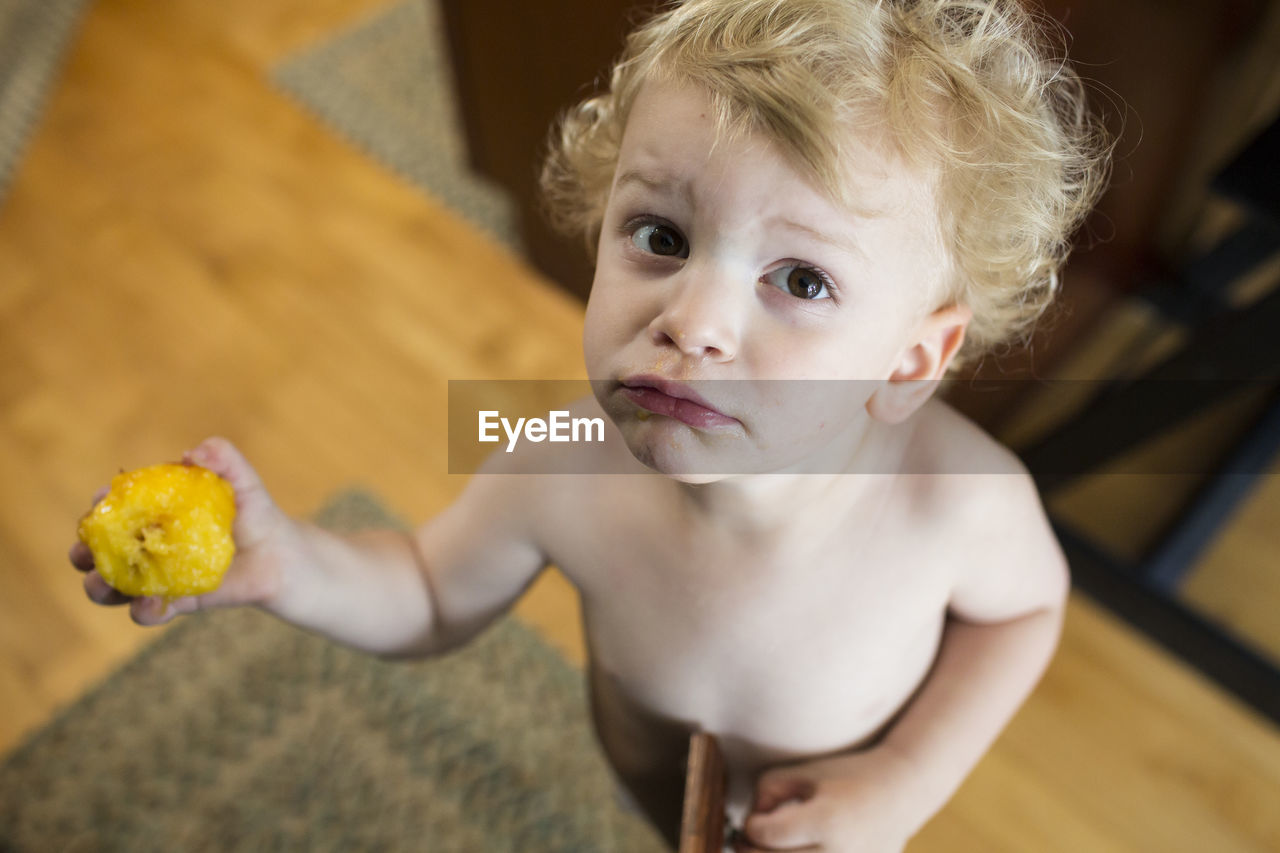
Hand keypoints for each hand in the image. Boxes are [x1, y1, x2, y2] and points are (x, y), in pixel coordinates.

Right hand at [70, 437, 300, 625]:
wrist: (280, 552)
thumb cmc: (253, 510)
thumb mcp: (241, 480)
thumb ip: (222, 459)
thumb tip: (193, 452)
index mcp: (153, 512)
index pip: (115, 508)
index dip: (100, 506)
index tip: (99, 502)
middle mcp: (146, 545)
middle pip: (100, 550)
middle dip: (83, 552)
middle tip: (84, 552)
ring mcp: (158, 576)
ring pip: (113, 587)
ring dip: (99, 587)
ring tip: (101, 582)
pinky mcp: (177, 601)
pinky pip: (151, 611)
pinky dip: (142, 611)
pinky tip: (146, 604)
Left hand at [733, 744, 925, 852]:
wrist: (900, 792)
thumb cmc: (847, 777)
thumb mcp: (803, 773)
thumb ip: (766, 793)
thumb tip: (749, 827)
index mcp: (826, 821)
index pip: (766, 836)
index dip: (750, 827)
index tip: (754, 821)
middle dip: (752, 852)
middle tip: (749, 841)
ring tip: (772, 849)